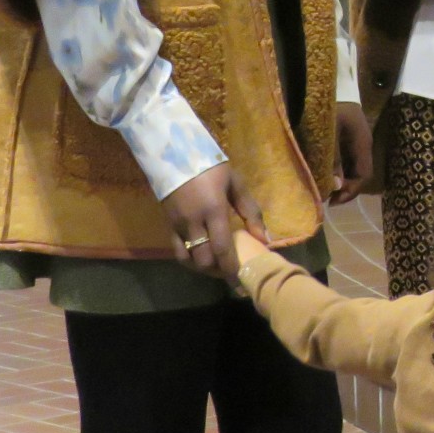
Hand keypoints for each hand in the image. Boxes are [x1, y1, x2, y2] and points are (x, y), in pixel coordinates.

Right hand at [162, 164, 264, 280]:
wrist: (173, 154)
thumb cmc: (211, 167)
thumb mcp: (236, 184)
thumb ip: (251, 212)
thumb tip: (265, 238)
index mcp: (213, 210)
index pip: (222, 248)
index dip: (231, 267)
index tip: (241, 278)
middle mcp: (193, 222)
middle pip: (203, 260)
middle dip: (217, 270)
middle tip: (231, 271)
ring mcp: (177, 225)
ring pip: (188, 259)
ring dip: (202, 267)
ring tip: (217, 266)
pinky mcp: (167, 225)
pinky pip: (177, 250)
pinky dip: (189, 258)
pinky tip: (202, 256)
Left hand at [326, 101, 373, 205]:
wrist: (334, 83)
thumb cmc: (331, 107)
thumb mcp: (329, 134)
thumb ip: (333, 159)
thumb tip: (336, 186)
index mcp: (362, 144)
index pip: (364, 175)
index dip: (351, 190)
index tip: (333, 200)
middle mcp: (363, 144)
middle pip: (360, 174)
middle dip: (345, 188)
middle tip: (327, 199)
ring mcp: (357, 140)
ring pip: (353, 167)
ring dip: (341, 180)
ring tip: (325, 189)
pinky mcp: (348, 137)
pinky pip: (347, 159)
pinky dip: (338, 170)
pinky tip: (326, 173)